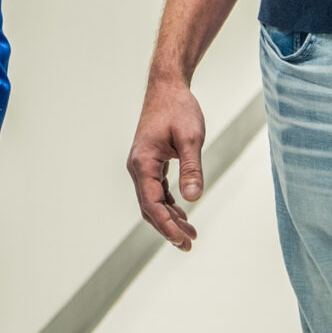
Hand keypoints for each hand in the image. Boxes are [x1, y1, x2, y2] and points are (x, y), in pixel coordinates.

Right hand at [127, 74, 207, 251]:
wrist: (167, 87)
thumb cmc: (179, 109)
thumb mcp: (191, 138)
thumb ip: (191, 169)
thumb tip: (193, 198)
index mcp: (143, 163)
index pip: (151, 204)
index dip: (165, 225)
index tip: (180, 240)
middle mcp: (138, 167)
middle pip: (150, 207)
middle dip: (168, 228)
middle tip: (188, 245)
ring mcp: (143, 166)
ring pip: (153, 201)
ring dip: (169, 219)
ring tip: (189, 235)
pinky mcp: (151, 162)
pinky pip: (157, 190)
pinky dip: (169, 204)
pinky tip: (182, 214)